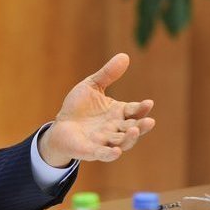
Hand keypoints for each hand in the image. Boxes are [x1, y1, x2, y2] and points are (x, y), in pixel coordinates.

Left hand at [39, 53, 154, 166]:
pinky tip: (116, 152)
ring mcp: (104, 141)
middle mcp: (115, 128)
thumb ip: (108, 74)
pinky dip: (110, 154)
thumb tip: (125, 55)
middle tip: (149, 121)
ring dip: (129, 138)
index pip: (134, 111)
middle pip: (133, 129)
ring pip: (122, 142)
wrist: (60, 125)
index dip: (142, 108)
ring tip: (134, 130)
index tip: (148, 103)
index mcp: (118, 113)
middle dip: (141, 126)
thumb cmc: (78, 107)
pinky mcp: (90, 151)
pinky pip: (103, 154)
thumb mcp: (92, 86)